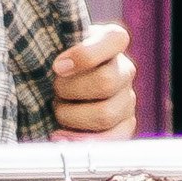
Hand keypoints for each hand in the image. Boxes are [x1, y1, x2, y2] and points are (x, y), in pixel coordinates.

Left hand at [51, 20, 136, 141]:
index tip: (58, 66)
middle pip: (105, 82)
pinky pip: (113, 139)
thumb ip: (55, 45)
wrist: (57, 88)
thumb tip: (59, 67)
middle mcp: (125, 69)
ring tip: (58, 111)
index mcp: (112, 41)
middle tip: (54, 91)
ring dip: (72, 116)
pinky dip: (83, 141)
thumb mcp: (54, 46)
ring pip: (105, 114)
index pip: (115, 39)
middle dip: (70, 90)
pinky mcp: (125, 125)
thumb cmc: (53, 64)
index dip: (85, 55)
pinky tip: (61, 136)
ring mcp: (127, 98)